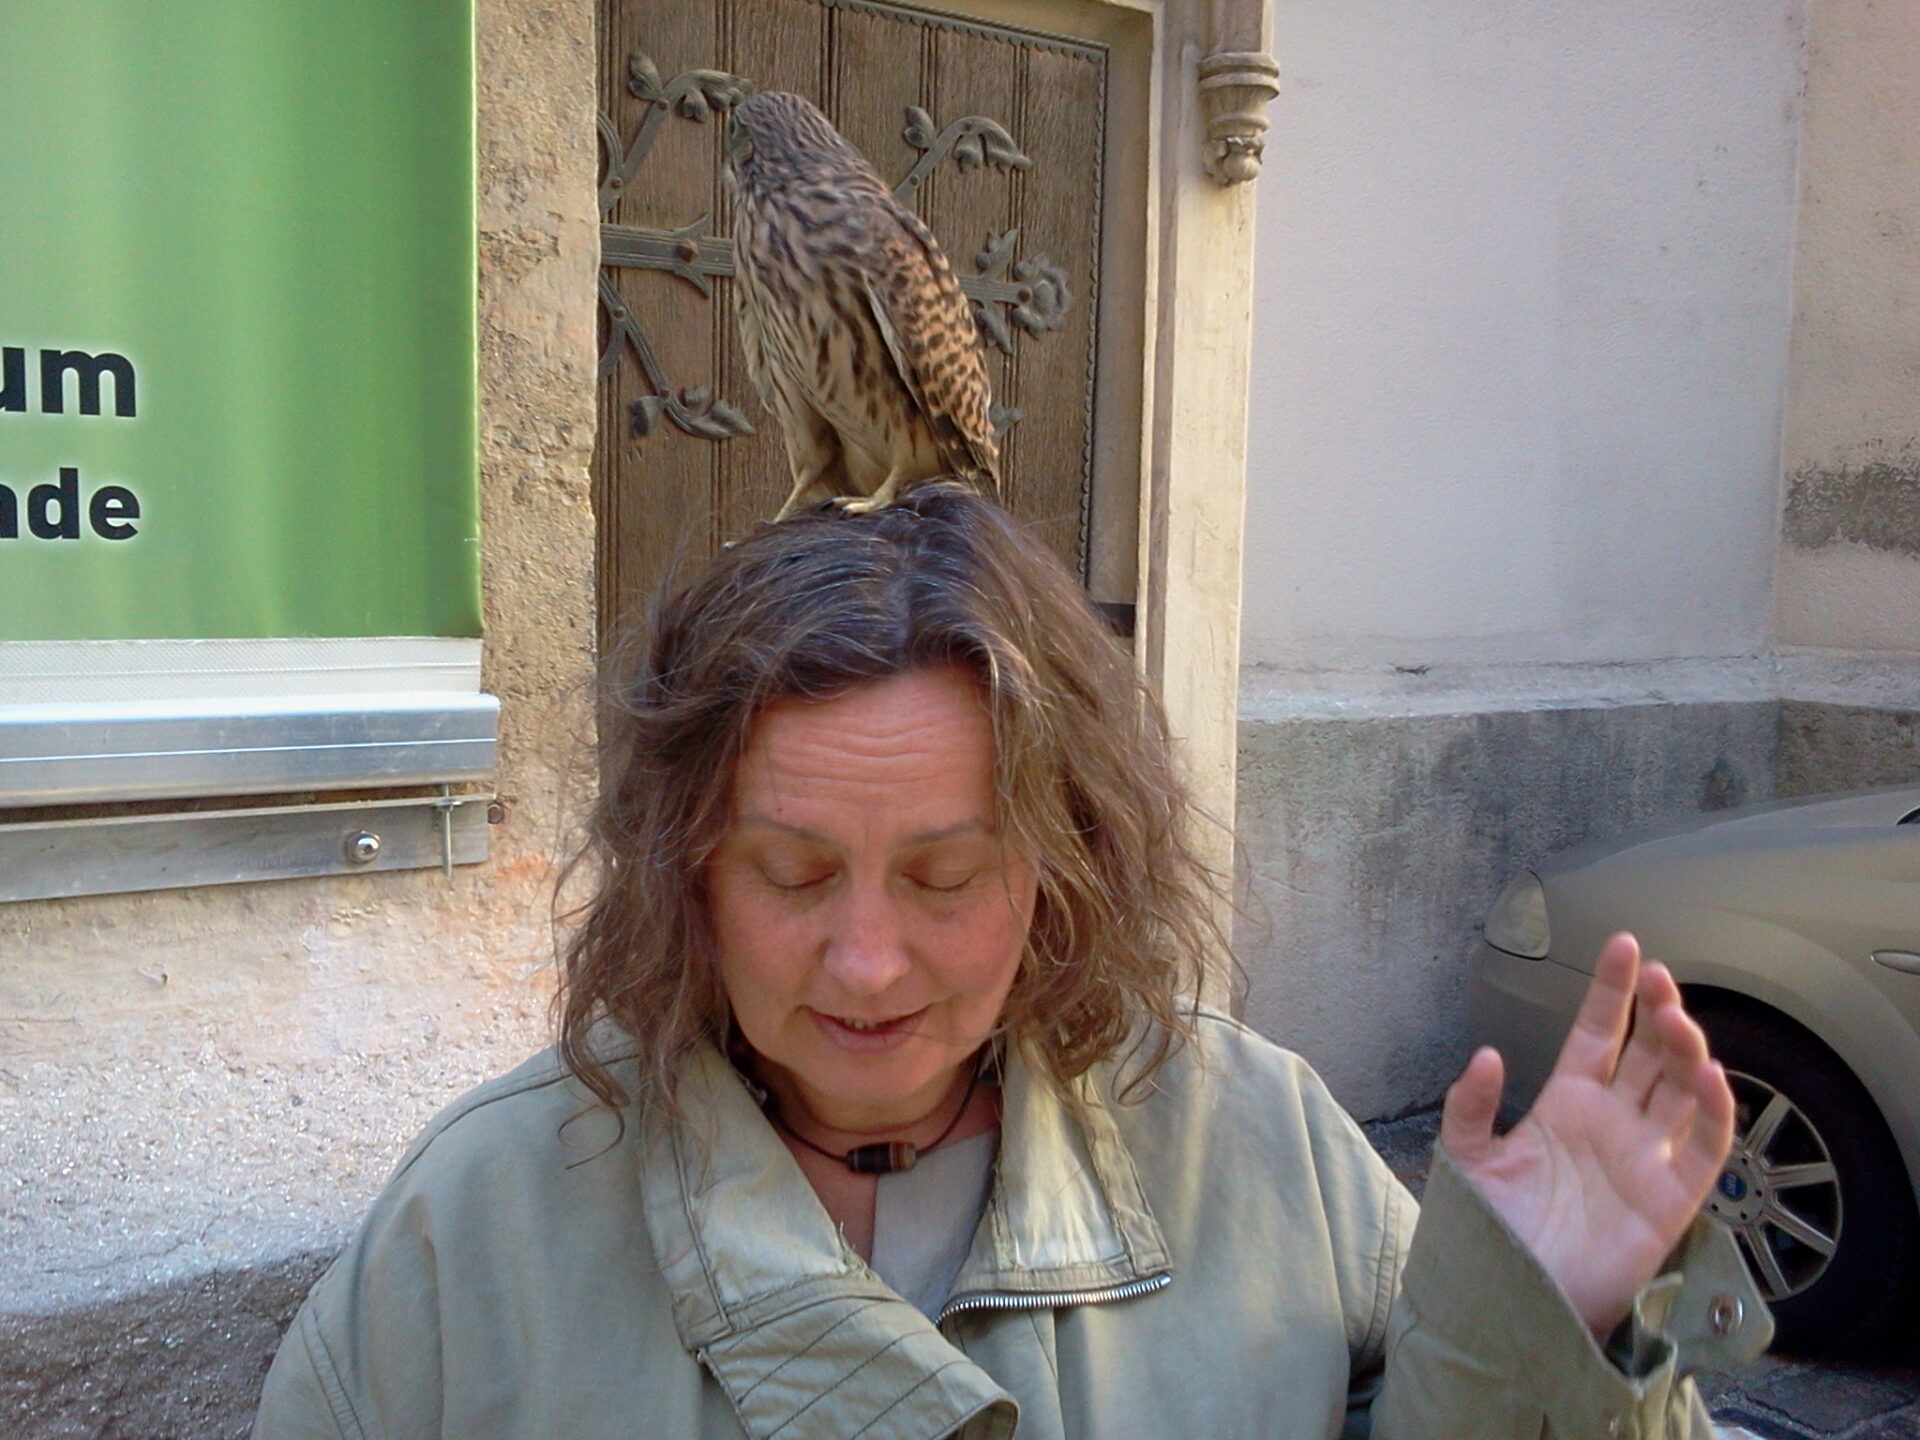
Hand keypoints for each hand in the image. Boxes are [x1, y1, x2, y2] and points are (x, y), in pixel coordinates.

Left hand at [1441, 932, 1734, 1337]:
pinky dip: (1715, 1108)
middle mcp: (1613, 1121)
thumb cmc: (1492, 1232)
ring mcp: (1647, 1155)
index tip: (1623, 945)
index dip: (1612, 990)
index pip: (1597, 1033)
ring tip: (1675, 1016)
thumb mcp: (1466, 1159)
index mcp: (1567, 1103)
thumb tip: (1486, 1053)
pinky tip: (1707, 1073)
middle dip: (1657, 1009)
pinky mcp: (1673, 1195)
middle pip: (1648, 1051)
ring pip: (1682, 1087)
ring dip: (1686, 1049)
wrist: (1515, 1300)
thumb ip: (1470, 1106)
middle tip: (1659, 974)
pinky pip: (1706, 1144)